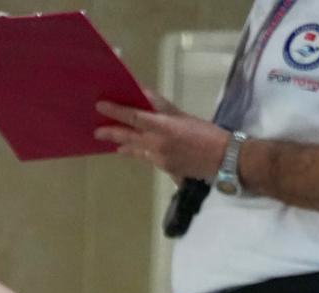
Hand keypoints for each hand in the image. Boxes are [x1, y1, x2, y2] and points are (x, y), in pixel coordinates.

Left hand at [96, 95, 228, 181]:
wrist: (222, 158)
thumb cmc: (206, 133)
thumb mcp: (182, 115)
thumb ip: (161, 107)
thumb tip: (143, 96)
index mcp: (163, 127)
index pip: (133, 117)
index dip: (115, 111)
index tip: (100, 106)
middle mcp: (157, 145)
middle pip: (128, 138)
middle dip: (111, 134)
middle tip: (96, 132)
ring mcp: (159, 160)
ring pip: (136, 151)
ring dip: (123, 146)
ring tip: (113, 143)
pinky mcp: (165, 170)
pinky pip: (147, 159)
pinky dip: (139, 153)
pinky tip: (133, 151)